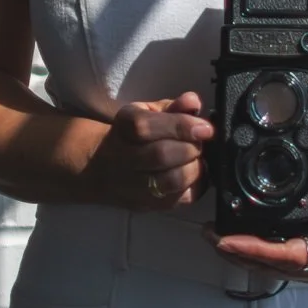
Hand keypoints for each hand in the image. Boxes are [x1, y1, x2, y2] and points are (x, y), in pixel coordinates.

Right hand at [84, 91, 213, 208]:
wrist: (102, 166)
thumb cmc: (134, 134)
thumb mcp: (149, 112)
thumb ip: (174, 106)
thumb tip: (193, 102)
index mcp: (124, 125)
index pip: (146, 126)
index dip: (181, 126)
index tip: (205, 128)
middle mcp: (122, 157)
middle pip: (160, 155)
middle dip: (190, 149)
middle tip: (200, 144)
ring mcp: (131, 185)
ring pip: (169, 181)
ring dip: (194, 169)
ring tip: (197, 160)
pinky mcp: (145, 205)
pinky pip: (177, 200)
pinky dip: (194, 186)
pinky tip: (195, 176)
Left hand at [209, 148, 307, 284]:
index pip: (288, 256)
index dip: (255, 249)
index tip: (228, 239)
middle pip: (273, 267)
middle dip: (239, 253)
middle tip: (210, 236)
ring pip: (273, 270)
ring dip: (244, 257)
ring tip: (216, 239)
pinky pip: (280, 266)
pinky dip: (258, 256)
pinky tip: (239, 244)